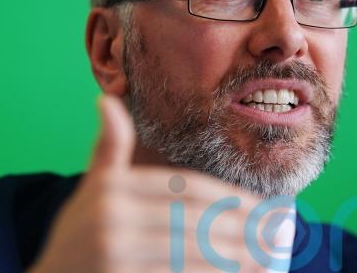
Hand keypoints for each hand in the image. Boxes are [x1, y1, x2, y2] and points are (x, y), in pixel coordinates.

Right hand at [28, 95, 269, 272]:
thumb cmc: (79, 232)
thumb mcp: (92, 187)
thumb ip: (109, 147)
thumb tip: (108, 101)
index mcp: (111, 188)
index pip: (183, 189)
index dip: (228, 197)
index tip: (262, 207)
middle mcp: (111, 220)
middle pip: (193, 220)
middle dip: (242, 226)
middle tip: (277, 232)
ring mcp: (116, 254)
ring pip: (192, 253)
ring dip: (236, 255)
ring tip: (266, 255)